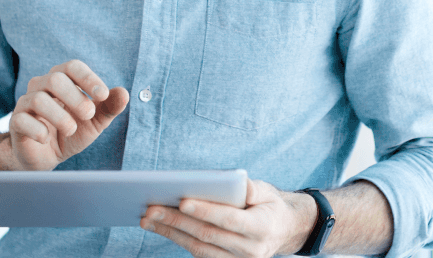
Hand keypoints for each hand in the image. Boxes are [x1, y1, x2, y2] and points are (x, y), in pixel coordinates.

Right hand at [7, 59, 129, 170]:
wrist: (46, 156)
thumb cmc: (72, 132)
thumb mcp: (95, 121)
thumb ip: (109, 107)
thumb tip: (124, 93)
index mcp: (62, 79)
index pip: (72, 67)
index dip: (88, 78)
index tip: (103, 94)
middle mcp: (41, 86)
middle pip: (55, 79)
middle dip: (75, 97)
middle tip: (88, 115)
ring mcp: (26, 103)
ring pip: (38, 99)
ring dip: (60, 116)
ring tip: (71, 130)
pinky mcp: (16, 122)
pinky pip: (22, 119)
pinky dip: (39, 130)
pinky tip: (47, 138)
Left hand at [141, 178, 314, 257]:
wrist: (283, 231)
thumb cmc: (269, 205)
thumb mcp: (266, 192)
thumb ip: (250, 188)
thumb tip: (224, 182)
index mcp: (262, 227)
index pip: (229, 220)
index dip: (205, 211)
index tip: (182, 200)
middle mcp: (251, 250)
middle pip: (208, 236)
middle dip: (177, 221)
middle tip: (151, 209)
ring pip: (199, 249)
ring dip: (171, 233)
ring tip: (148, 219)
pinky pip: (199, 255)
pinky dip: (179, 240)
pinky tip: (162, 228)